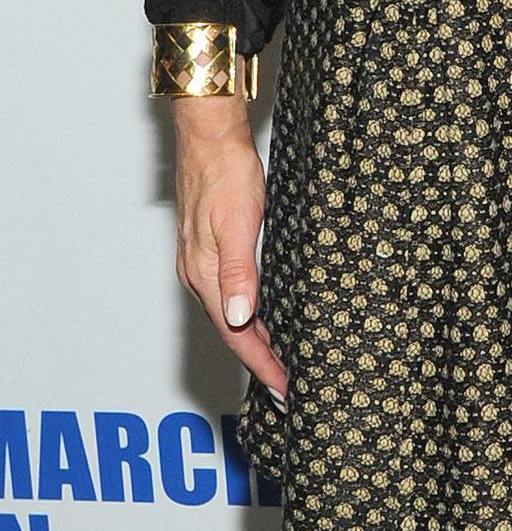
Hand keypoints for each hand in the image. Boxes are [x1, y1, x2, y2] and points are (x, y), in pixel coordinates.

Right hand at [172, 102, 288, 398]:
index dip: (262, 366)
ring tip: (282, 365)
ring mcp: (204, 265)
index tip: (284, 391)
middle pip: (234, 333)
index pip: (236, 336)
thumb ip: (239, 273)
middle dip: (262, 363)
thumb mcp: (238, 224)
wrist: (209, 140)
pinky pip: (233, 296)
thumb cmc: (226, 176)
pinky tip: (266, 319)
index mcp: (205, 276)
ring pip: (233, 317)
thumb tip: (238, 318)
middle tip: (290, 389)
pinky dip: (251, 317)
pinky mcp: (213, 252)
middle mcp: (201, 276)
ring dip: (257, 343)